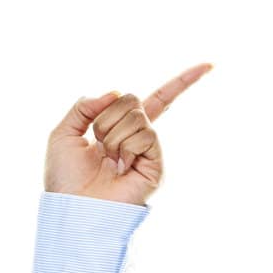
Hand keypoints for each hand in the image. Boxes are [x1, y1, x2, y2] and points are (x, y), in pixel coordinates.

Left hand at [43, 62, 213, 204]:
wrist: (71, 208)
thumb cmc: (64, 179)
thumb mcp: (63, 133)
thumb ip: (83, 107)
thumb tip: (115, 92)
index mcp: (121, 128)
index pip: (156, 100)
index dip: (181, 83)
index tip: (209, 64)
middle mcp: (139, 138)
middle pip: (132, 98)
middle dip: (106, 117)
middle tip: (98, 145)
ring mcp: (149, 152)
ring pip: (136, 115)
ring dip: (112, 135)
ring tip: (108, 162)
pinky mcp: (155, 165)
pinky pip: (145, 135)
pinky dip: (125, 147)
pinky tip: (120, 168)